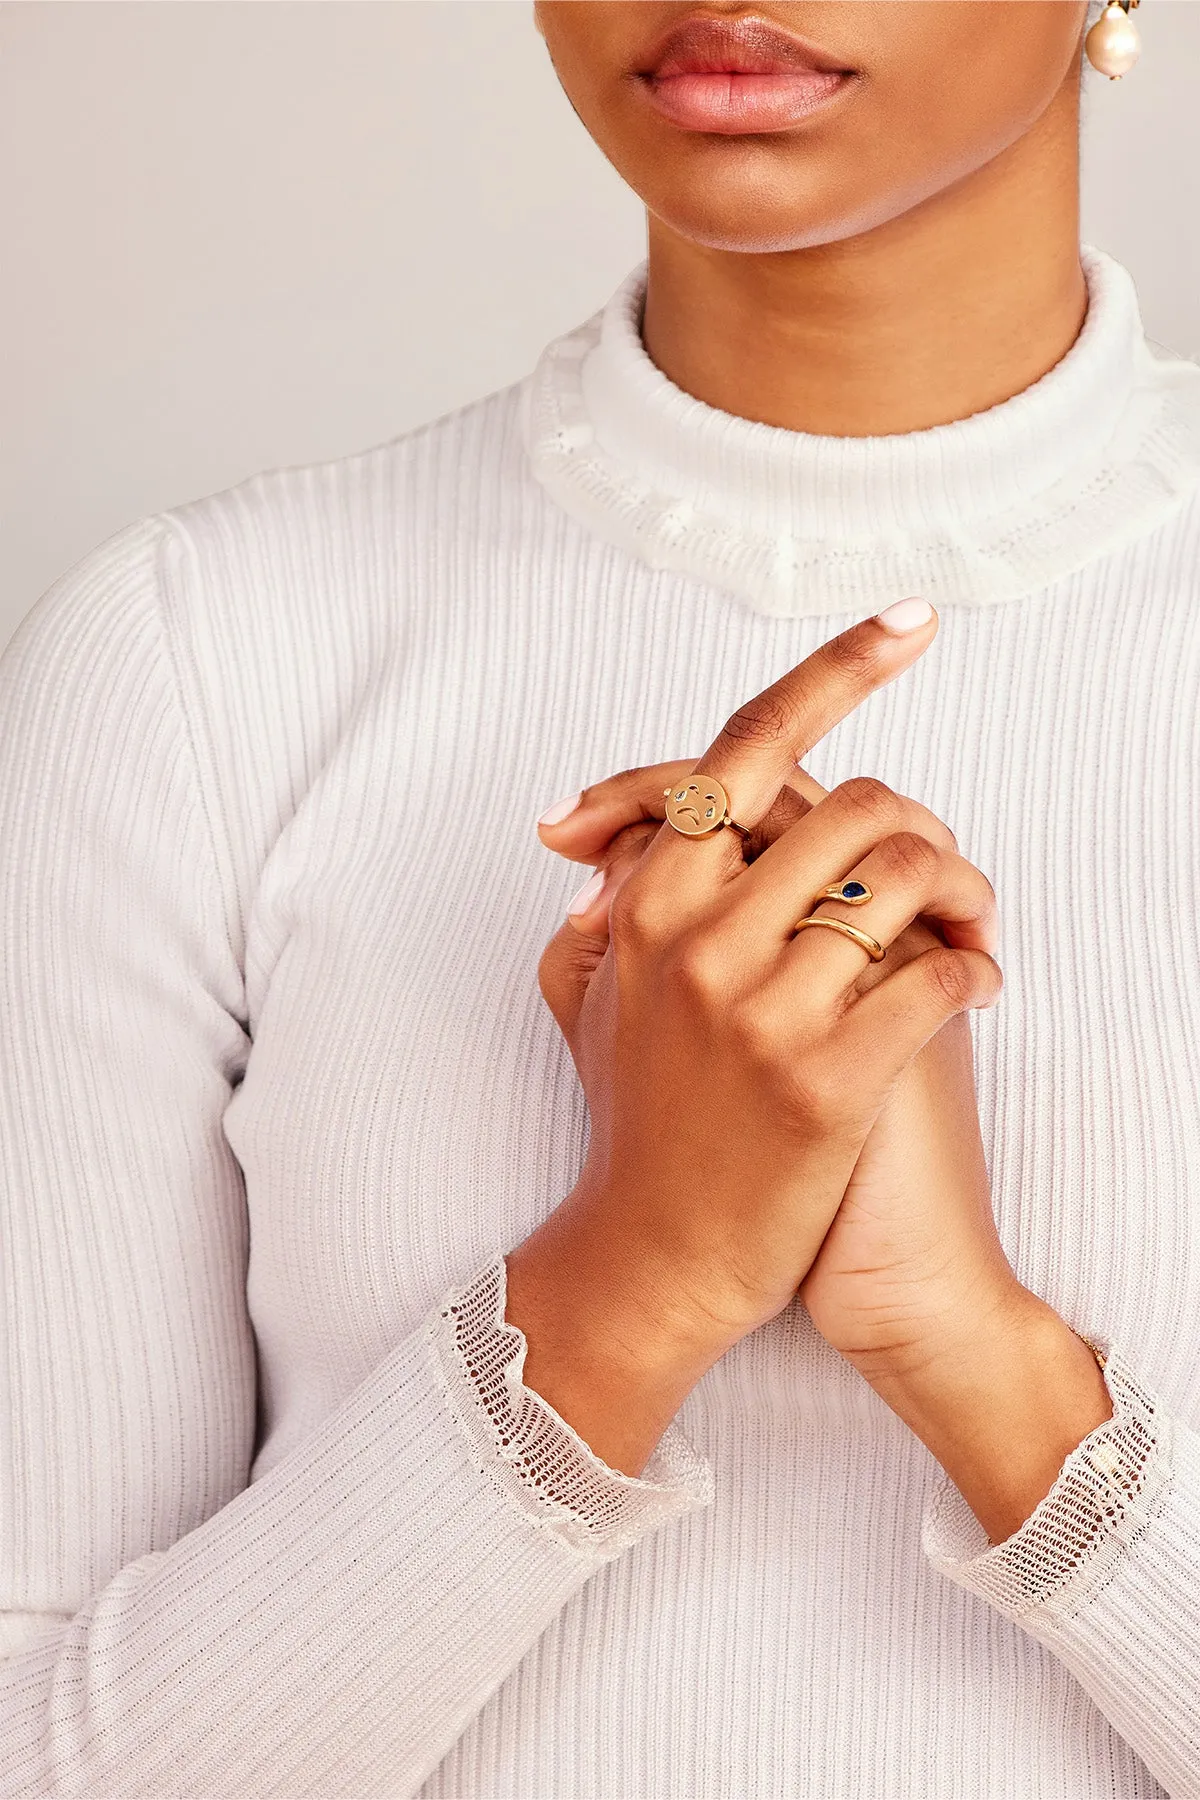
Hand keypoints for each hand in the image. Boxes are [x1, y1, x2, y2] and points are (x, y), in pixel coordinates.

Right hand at [506, 601, 1003, 1477]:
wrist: (656, 1260)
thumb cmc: (634, 1125)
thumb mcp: (586, 1002)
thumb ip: (597, 908)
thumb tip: (603, 840)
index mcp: (647, 900)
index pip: (745, 748)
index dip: (838, 668)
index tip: (911, 619)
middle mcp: (698, 937)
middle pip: (857, 802)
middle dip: (922, 828)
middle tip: (942, 872)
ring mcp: (760, 1007)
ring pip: (907, 873)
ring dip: (960, 890)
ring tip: (962, 926)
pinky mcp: (826, 1077)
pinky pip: (939, 973)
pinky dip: (976, 968)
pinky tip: (974, 989)